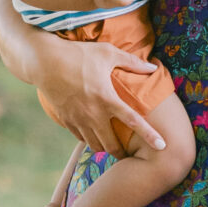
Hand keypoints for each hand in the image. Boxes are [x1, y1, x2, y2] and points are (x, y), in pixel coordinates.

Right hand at [35, 36, 164, 152]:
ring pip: (94, 145)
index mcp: (107, 98)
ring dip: (104, 147)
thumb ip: (132, 62)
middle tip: (127, 153)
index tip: (162, 146)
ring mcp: (78, 119)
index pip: (133, 121)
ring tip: (111, 145)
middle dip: (121, 152)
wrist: (44, 62)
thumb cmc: (78, 54)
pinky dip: (89, 139)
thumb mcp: (108, 53)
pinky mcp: (66, 120)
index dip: (149, 135)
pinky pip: (80, 138)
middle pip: (111, 144)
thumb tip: (152, 67)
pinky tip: (93, 135)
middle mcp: (93, 114)